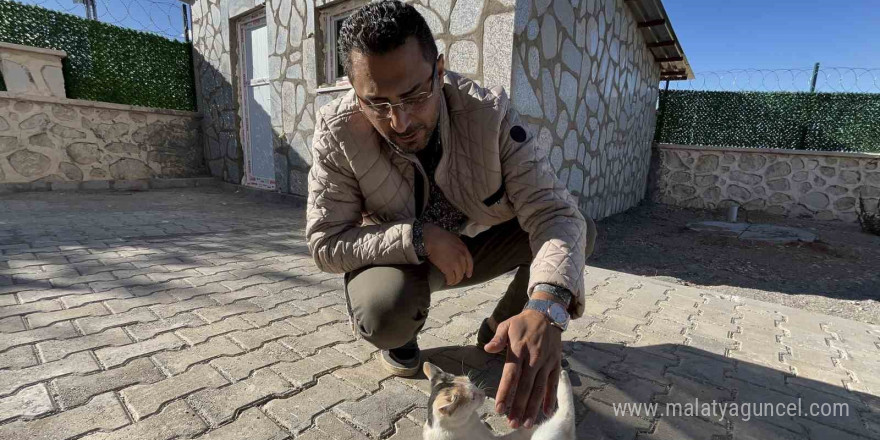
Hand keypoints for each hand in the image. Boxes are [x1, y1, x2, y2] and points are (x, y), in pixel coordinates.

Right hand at [423, 222, 472, 285]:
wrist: (432, 238)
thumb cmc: (440, 236)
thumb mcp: (455, 239)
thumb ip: (458, 246)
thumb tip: (457, 251)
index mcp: (464, 250)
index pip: (470, 263)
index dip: (469, 270)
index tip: (468, 275)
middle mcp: (462, 258)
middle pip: (463, 271)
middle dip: (460, 276)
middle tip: (455, 278)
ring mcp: (455, 263)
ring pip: (458, 276)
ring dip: (455, 281)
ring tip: (451, 282)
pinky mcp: (448, 268)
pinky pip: (451, 278)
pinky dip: (449, 282)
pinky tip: (447, 282)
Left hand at [484, 293, 562, 428]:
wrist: (547, 314)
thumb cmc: (522, 322)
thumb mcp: (507, 325)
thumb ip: (497, 338)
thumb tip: (487, 349)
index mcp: (519, 349)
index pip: (511, 375)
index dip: (505, 392)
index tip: (500, 408)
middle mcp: (534, 358)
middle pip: (526, 386)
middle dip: (519, 406)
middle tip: (512, 422)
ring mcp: (546, 362)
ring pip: (540, 388)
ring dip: (533, 407)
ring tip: (526, 422)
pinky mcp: (556, 364)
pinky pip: (553, 383)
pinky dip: (551, 398)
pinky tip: (546, 412)